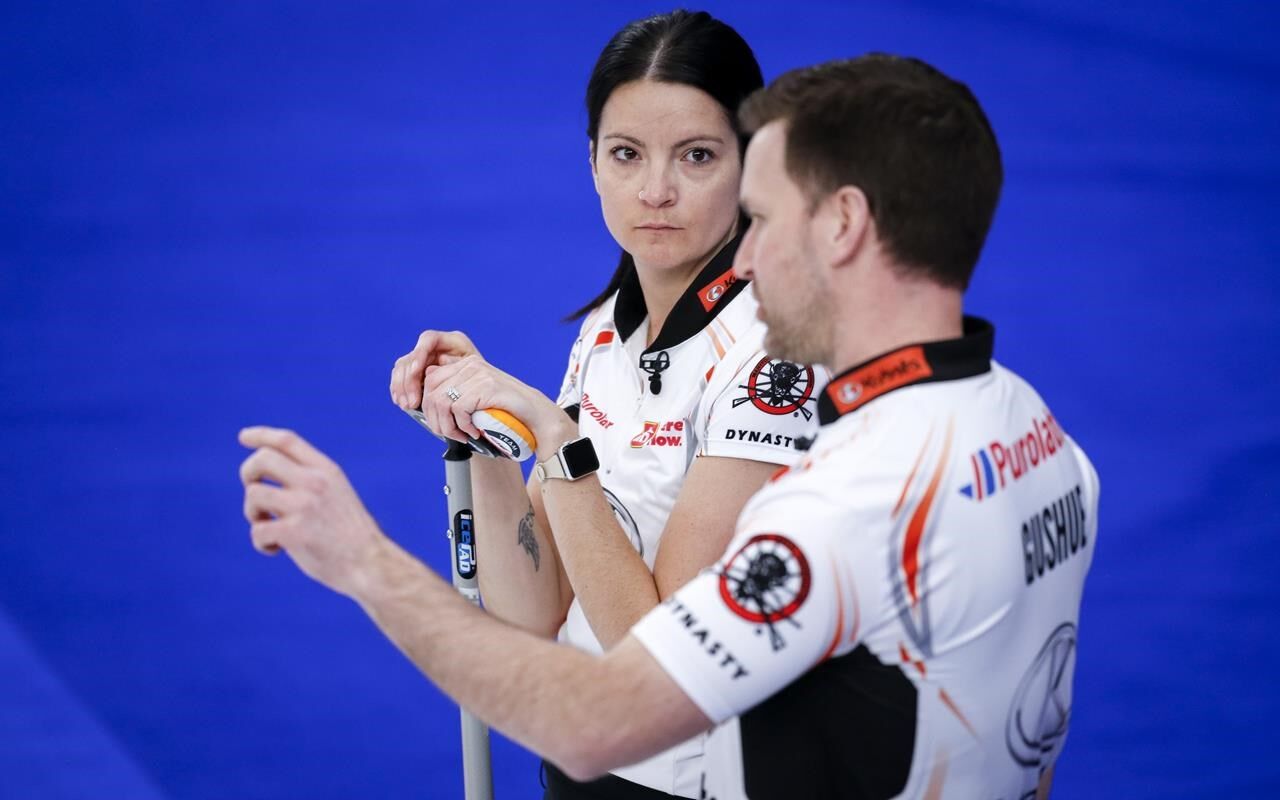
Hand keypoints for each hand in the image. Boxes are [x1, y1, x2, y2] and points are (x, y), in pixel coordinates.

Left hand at [238, 426, 385, 596]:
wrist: (369, 563)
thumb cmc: (349, 534)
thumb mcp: (336, 494)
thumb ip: (309, 481)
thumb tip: (265, 478)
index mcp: (326, 470)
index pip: (287, 440)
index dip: (261, 435)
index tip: (244, 437)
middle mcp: (315, 483)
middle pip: (262, 459)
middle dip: (248, 473)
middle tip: (256, 496)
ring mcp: (304, 506)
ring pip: (253, 494)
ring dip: (252, 512)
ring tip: (267, 525)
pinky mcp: (294, 533)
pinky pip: (257, 531)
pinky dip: (261, 543)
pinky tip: (276, 549)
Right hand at [389, 330, 479, 410]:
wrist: (486, 393)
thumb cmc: (486, 384)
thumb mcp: (478, 376)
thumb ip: (459, 372)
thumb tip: (432, 374)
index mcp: (453, 341)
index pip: (429, 339)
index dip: (420, 353)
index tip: (417, 372)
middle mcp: (436, 347)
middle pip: (412, 357)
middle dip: (409, 380)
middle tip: (411, 402)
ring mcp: (424, 359)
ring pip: (403, 368)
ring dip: (402, 387)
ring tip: (407, 406)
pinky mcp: (418, 373)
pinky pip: (401, 378)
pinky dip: (399, 390)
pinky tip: (401, 403)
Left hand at [420, 355, 575, 456]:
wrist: (535, 414)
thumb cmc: (505, 410)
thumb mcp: (476, 398)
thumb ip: (456, 394)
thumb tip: (427, 402)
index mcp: (466, 364)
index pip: (430, 379)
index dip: (427, 405)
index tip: (438, 424)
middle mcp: (470, 365)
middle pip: (432, 391)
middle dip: (435, 419)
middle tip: (448, 435)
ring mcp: (478, 374)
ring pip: (441, 401)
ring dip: (448, 426)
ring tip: (461, 436)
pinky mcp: (485, 386)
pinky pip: (458, 409)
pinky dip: (462, 426)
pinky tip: (474, 432)